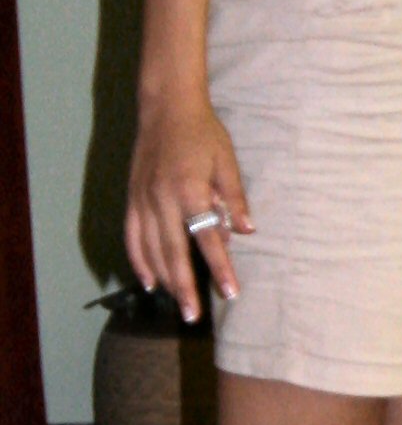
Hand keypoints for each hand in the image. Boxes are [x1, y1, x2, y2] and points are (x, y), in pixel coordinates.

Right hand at [125, 96, 252, 322]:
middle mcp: (161, 200)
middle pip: (173, 253)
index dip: (219, 268)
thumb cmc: (203, 134)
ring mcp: (142, 200)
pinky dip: (139, 260)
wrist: (165, 108)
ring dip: (164, 280)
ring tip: (178, 305)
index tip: (230, 292)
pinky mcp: (131, 198)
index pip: (206, 239)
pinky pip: (132, 237)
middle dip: (185, 287)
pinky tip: (149, 281)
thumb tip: (247, 232)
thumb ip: (235, 199)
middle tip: (195, 316)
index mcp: (189, 191)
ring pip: (150, 250)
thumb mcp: (227, 163)